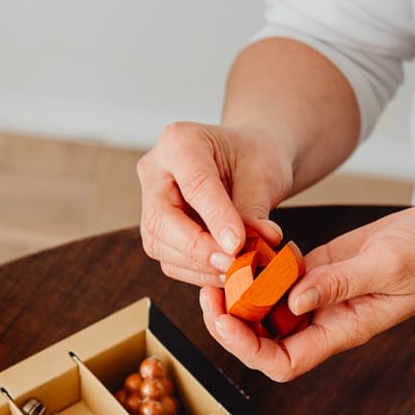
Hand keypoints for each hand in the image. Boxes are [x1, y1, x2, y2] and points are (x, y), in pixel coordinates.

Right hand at [137, 122, 292, 287]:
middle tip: (232, 264)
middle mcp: (156, 170)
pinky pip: (168, 259)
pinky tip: (224, 272)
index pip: (194, 184)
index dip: (216, 218)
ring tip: (235, 271)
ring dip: (198, 265)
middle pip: (161, 218)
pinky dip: (197, 272)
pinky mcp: (157, 229)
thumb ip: (254, 211)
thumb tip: (255, 246)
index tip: (238, 245)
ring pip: (159, 244)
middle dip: (197, 248)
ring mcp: (150, 201)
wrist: (249, 161)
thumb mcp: (264, 175)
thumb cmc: (255, 158)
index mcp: (179, 141)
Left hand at [203, 204, 414, 379]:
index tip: (224, 319)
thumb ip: (341, 282)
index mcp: (343, 329)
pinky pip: (282, 276)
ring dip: (242, 292)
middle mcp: (327, 318)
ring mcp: (324, 294)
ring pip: (268, 308)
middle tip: (210, 288)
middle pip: (265, 340)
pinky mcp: (324, 269)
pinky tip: (255, 244)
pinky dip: (263, 265)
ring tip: (224, 264)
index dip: (247, 349)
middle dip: (231, 321)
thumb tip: (294, 300)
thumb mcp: (390, 264)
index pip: (284, 362)